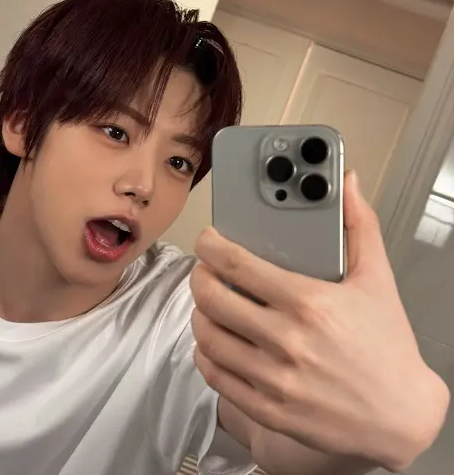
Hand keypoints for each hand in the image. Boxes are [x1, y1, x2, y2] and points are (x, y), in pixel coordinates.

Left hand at [190, 171, 449, 471]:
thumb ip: (359, 226)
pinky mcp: (266, 408)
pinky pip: (215, 375)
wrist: (401, 416)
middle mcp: (287, 340)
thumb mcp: (378, 280)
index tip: (207, 240)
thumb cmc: (388, 347)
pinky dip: (205, 353)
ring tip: (208, 303)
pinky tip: (213, 341)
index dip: (210, 246)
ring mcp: (273, 378)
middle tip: (205, 269)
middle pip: (212, 297)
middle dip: (199, 276)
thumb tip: (348, 184)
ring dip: (199, 313)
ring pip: (207, 336)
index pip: (237, 264)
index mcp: (309, 302)